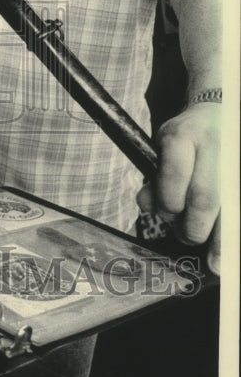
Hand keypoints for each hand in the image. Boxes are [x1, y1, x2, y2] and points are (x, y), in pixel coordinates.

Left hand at [137, 102, 220, 271]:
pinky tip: (227, 252)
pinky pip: (236, 211)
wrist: (219, 114)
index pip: (175, 172)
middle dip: (193, 227)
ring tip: (214, 261)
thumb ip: (153, 178)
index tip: (167, 213)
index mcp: (183, 136)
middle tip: (186, 237)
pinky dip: (231, 233)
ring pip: (230, 209)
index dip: (168, 201)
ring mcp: (234, 163)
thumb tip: (145, 205)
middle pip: (205, 197)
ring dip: (220, 240)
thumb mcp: (161, 147)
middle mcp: (214, 147)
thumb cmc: (185, 139)